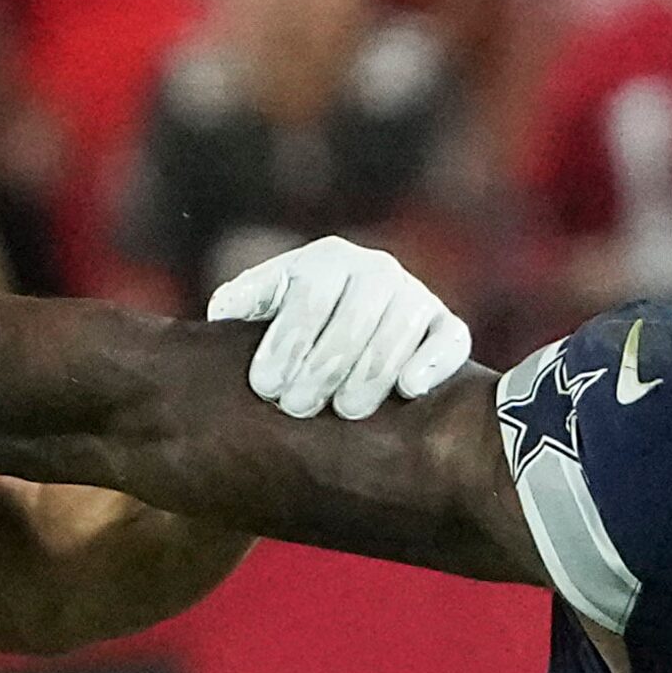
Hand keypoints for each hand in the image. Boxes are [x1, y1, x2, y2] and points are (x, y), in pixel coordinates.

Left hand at [209, 236, 471, 419]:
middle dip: (321, 371)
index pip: (307, 302)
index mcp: (326, 261)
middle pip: (352, 324)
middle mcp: (375, 270)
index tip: (266, 386)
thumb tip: (221, 315)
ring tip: (343, 411)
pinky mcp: (445, 327)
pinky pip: (449, 340)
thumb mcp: (264, 305)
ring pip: (397, 337)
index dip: (286, 346)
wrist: (353, 325)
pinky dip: (432, 362)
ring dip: (368, 378)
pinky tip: (408, 389)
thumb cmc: (295, 326)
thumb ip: (240, 304)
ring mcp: (414, 297)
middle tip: (297, 407)